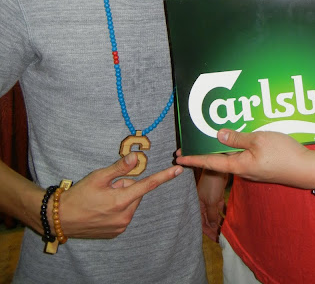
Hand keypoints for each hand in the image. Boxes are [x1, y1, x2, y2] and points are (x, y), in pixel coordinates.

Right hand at [52, 152, 182, 238]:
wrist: (61, 219)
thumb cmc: (79, 195)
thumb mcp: (98, 177)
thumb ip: (120, 168)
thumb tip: (136, 157)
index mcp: (121, 200)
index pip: (148, 185)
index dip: (164, 176)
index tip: (178, 170)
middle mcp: (125, 216)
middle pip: (135, 193)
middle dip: (126, 186)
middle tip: (108, 187)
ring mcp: (121, 226)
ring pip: (130, 203)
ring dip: (121, 198)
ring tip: (102, 199)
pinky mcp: (116, 232)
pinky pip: (124, 214)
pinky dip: (117, 208)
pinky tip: (101, 209)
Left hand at [177, 129, 314, 189]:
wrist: (306, 168)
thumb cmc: (283, 154)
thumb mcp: (259, 140)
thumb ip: (238, 137)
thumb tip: (218, 134)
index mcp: (239, 165)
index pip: (210, 161)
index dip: (194, 158)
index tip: (179, 158)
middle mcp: (243, 170)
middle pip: (219, 161)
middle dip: (204, 153)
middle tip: (189, 146)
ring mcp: (253, 170)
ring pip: (231, 159)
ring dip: (219, 150)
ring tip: (209, 140)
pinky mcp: (262, 167)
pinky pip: (243, 157)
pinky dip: (234, 149)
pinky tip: (236, 141)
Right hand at [196, 169, 227, 241]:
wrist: (217, 167)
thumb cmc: (211, 184)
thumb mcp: (211, 201)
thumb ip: (211, 215)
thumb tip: (212, 226)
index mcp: (198, 206)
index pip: (201, 223)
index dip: (208, 232)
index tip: (216, 240)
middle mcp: (203, 204)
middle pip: (208, 220)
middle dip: (215, 228)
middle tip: (223, 238)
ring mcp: (210, 199)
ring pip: (215, 214)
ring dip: (220, 221)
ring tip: (227, 230)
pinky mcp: (217, 194)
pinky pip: (220, 207)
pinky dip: (224, 212)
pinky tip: (230, 218)